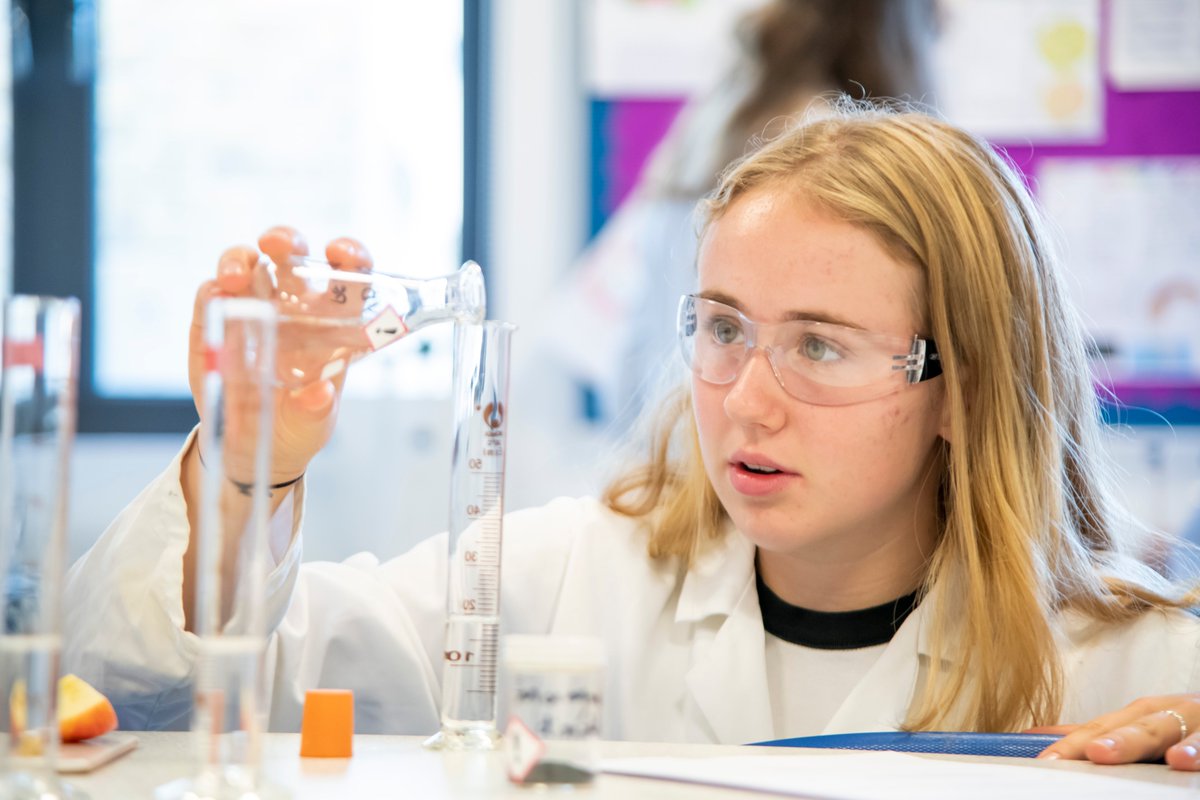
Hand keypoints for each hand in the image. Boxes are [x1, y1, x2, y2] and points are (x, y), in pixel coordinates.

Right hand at [188, 225, 372, 482]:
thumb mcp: (312, 425)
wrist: (254, 448)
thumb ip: (316, 410)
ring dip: (238, 260)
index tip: (340, 252)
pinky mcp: (215, 324)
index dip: (349, 255)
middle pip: (290, 256)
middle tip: (277, 244)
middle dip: (285, 240)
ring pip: (246, 265)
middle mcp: (292, 307)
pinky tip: (215, 298)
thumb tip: (318, 396)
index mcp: (331, 322)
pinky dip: (211, 292)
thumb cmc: (296, 425)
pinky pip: (211, 296)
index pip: (347, 274)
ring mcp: (251, 310)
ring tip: (234, 278)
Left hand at [1032, 694, 1199, 769]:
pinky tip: (1179, 760)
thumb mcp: (1140, 727)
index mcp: (1138, 714)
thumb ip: (1095, 734)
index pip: (1096, 730)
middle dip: (1095, 739)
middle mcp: (1162, 712)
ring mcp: (1192, 721)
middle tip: (1070, 756)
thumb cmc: (1183, 726)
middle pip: (1123, 727)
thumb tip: (1038, 736)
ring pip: (1160, 729)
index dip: (1068, 745)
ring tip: (1104, 753)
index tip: (1043, 762)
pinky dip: (1194, 750)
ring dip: (1132, 740)